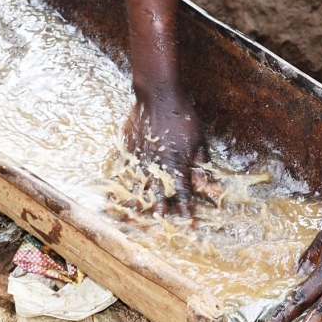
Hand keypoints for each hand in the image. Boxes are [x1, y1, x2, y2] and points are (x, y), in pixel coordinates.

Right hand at [124, 92, 207, 214]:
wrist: (158, 95)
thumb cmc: (182, 115)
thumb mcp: (199, 139)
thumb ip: (200, 162)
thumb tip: (206, 182)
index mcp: (178, 163)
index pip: (182, 193)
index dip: (185, 209)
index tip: (187, 223)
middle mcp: (158, 165)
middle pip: (159, 194)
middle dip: (161, 211)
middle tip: (161, 226)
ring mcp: (140, 157)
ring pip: (138, 186)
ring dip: (138, 202)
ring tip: (134, 217)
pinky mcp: (127, 149)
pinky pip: (122, 170)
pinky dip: (120, 183)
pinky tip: (115, 194)